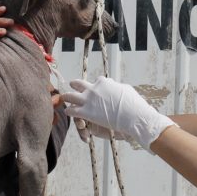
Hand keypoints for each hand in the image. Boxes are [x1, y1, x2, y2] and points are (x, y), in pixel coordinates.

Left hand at [62, 76, 176, 150]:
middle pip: (78, 84)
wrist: (132, 115)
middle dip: (75, 84)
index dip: (95, 85)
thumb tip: (116, 86)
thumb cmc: (132, 103)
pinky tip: (68, 112)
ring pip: (70, 96)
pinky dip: (69, 111)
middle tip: (72, 85)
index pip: (96, 81)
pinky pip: (72, 110)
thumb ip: (117, 87)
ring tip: (64, 98)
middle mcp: (93, 88)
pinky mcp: (86, 112)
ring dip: (66, 97)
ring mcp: (88, 100)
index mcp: (103, 82)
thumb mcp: (125, 89)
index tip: (95, 88)